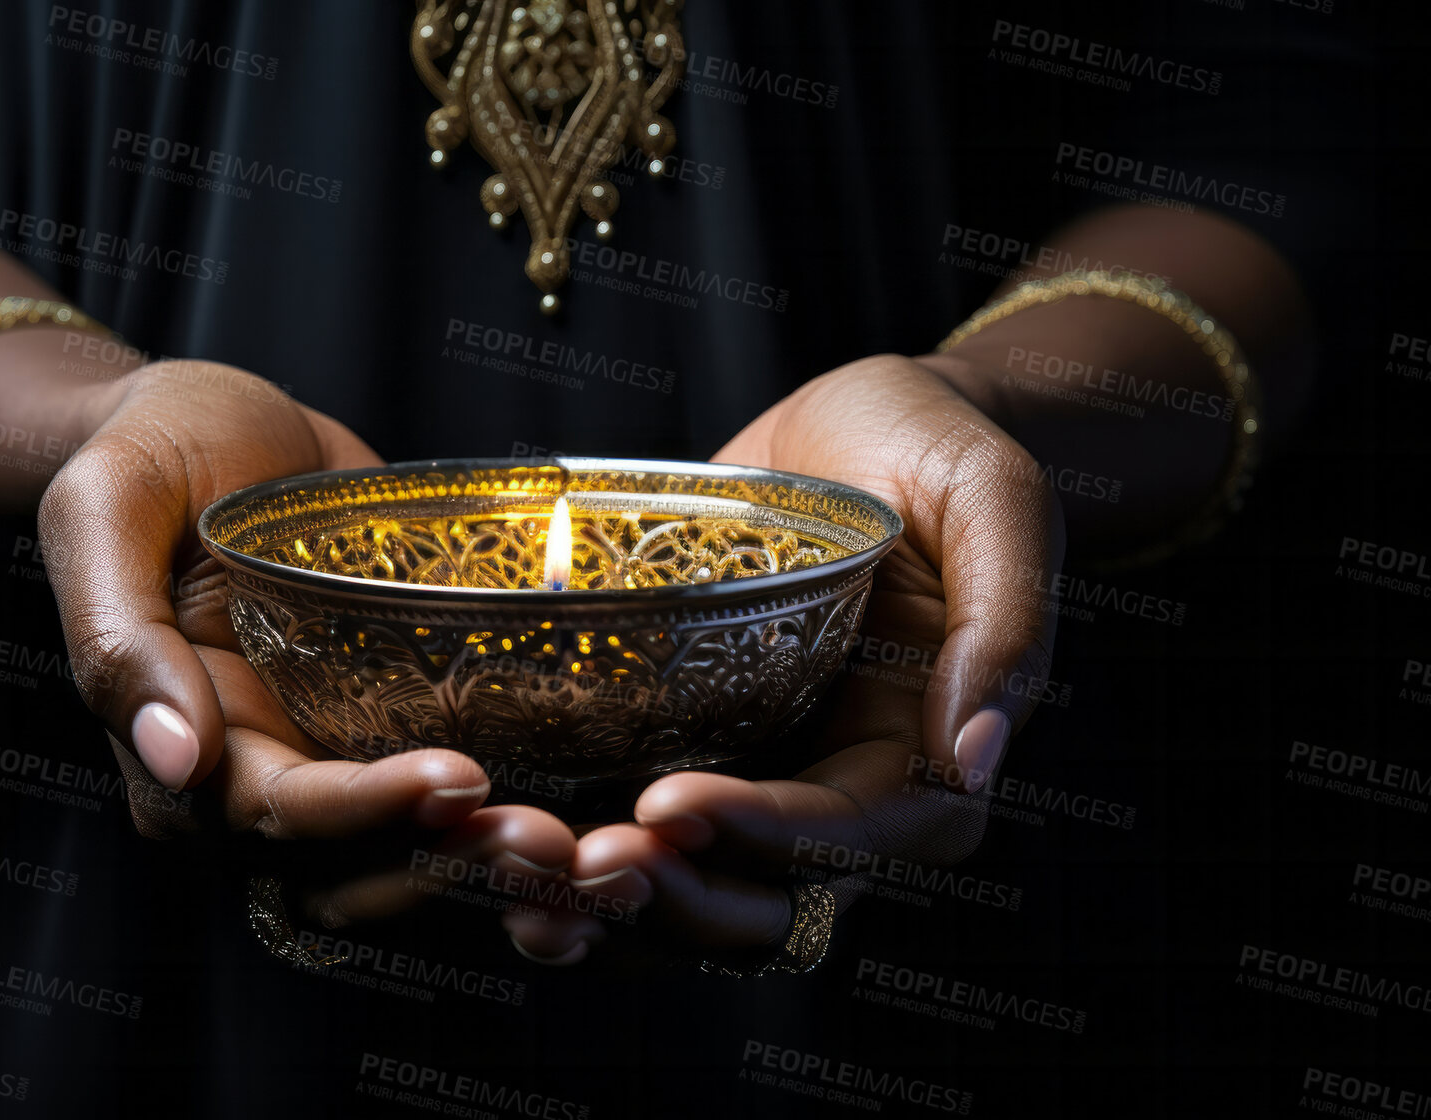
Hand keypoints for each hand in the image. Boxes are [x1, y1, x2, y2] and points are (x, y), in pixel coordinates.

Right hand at [39, 361, 575, 922]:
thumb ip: (118, 637)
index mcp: (179, 744)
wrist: (215, 419)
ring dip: (484, 861)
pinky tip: (586, 805)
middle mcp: (255, 771)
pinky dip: (502, 817)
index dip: (365, 814)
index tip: (461, 781)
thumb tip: (173, 756)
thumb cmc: (149, 451)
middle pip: (349, 867)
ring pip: (403, 857)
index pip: (276, 817)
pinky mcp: (387, 721)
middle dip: (446, 864)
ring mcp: (327, 752)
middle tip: (552, 840)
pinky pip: (443, 796)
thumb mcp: (105, 512)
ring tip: (579, 839)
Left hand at [529, 354, 1062, 959]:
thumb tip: (976, 756)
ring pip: (689, 889)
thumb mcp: (997, 499)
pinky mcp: (695, 750)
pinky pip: (637, 830)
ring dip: (603, 899)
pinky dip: (573, 855)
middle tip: (567, 863)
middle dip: (666, 895)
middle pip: (759, 899)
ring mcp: (762, 780)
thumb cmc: (938, 448)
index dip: (759, 835)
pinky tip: (492, 848)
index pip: (845, 835)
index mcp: (926, 759)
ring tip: (510, 867)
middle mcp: (843, 796)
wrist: (865, 424)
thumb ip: (1007, 625)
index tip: (665, 805)